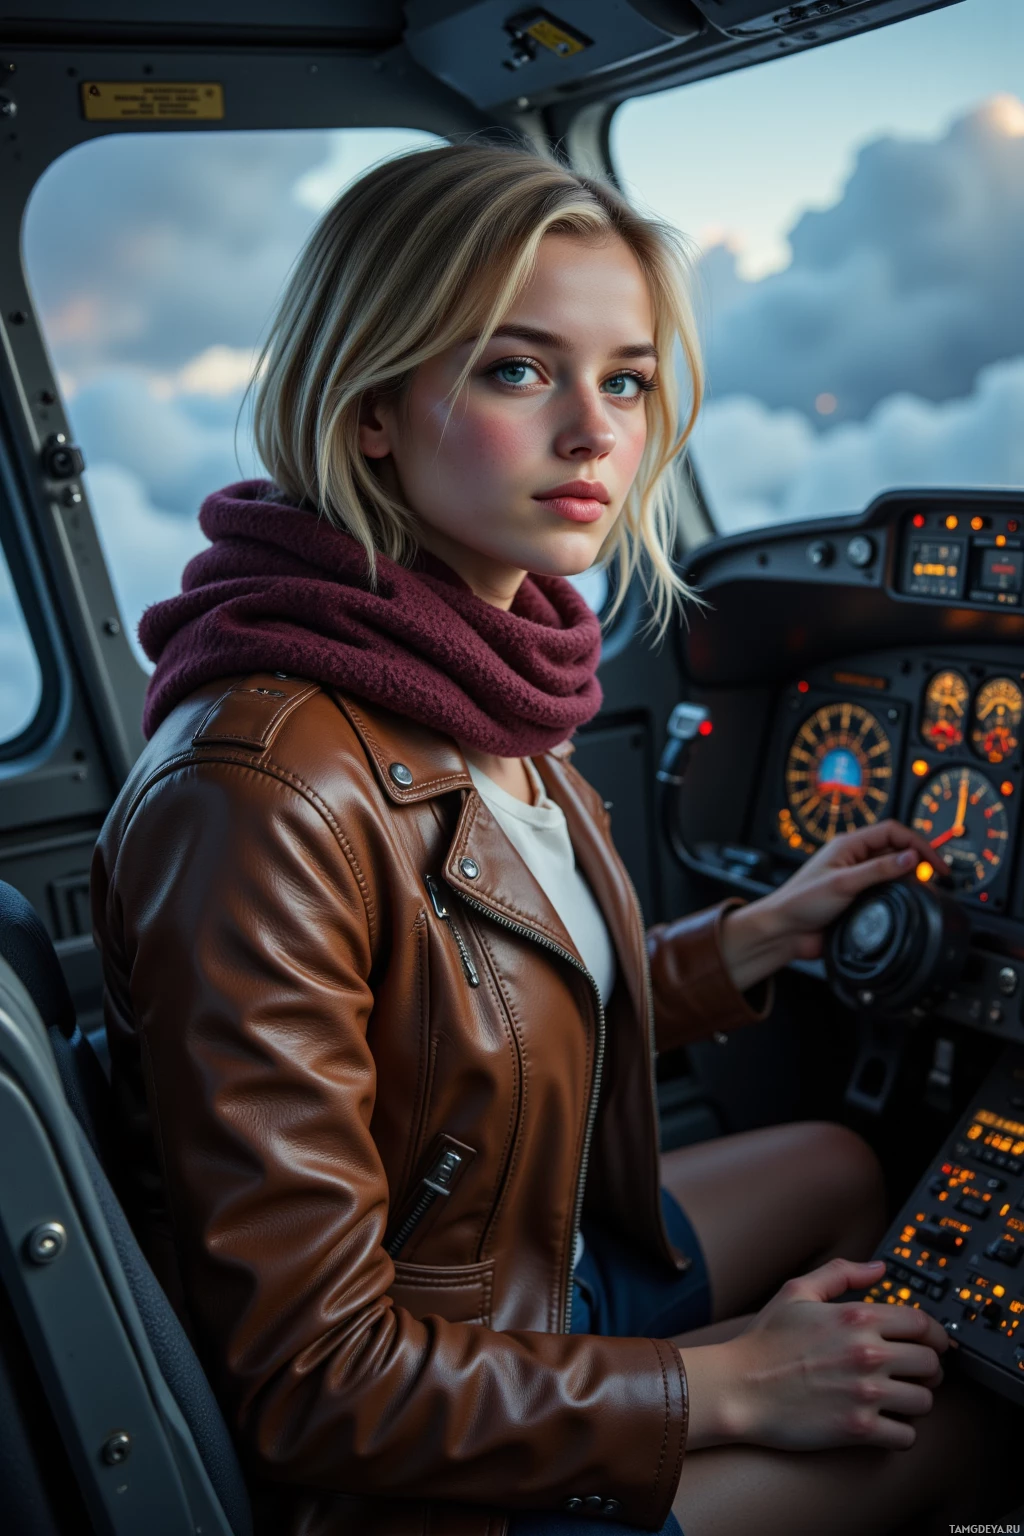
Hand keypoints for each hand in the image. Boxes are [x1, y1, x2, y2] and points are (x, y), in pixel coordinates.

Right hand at [718, 1257, 947, 1451]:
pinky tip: (886, 1424)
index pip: (922, 1324)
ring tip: (899, 1398)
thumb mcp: (797, 1292)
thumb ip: (841, 1273)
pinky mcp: (858, 1429)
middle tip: (916, 1373)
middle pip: (931, 1364)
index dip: (933, 1334)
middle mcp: (867, 1354)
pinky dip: (901, 1433)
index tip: (931, 1343)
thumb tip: (879, 1268)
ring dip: (916, 1401)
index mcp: (857, 1318)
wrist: (737, 1388)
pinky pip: (906, 1436)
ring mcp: (865, 1393)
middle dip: (928, 1369)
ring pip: (924, 1401)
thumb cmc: (764, 1342)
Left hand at [719, 819, 941, 992]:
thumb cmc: (801, 902)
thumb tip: (911, 857)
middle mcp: (854, 859)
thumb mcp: (843, 883)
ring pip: (893, 871)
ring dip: (909, 878)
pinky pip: (885, 891)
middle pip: (896, 849)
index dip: (917, 843)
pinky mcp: (858, 899)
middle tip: (936, 877)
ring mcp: (856, 879)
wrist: (784, 932)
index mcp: (849, 845)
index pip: (892, 831)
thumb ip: (879, 869)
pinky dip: (899, 894)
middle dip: (918, 859)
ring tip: (923, 890)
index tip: (935, 862)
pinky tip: (905, 903)